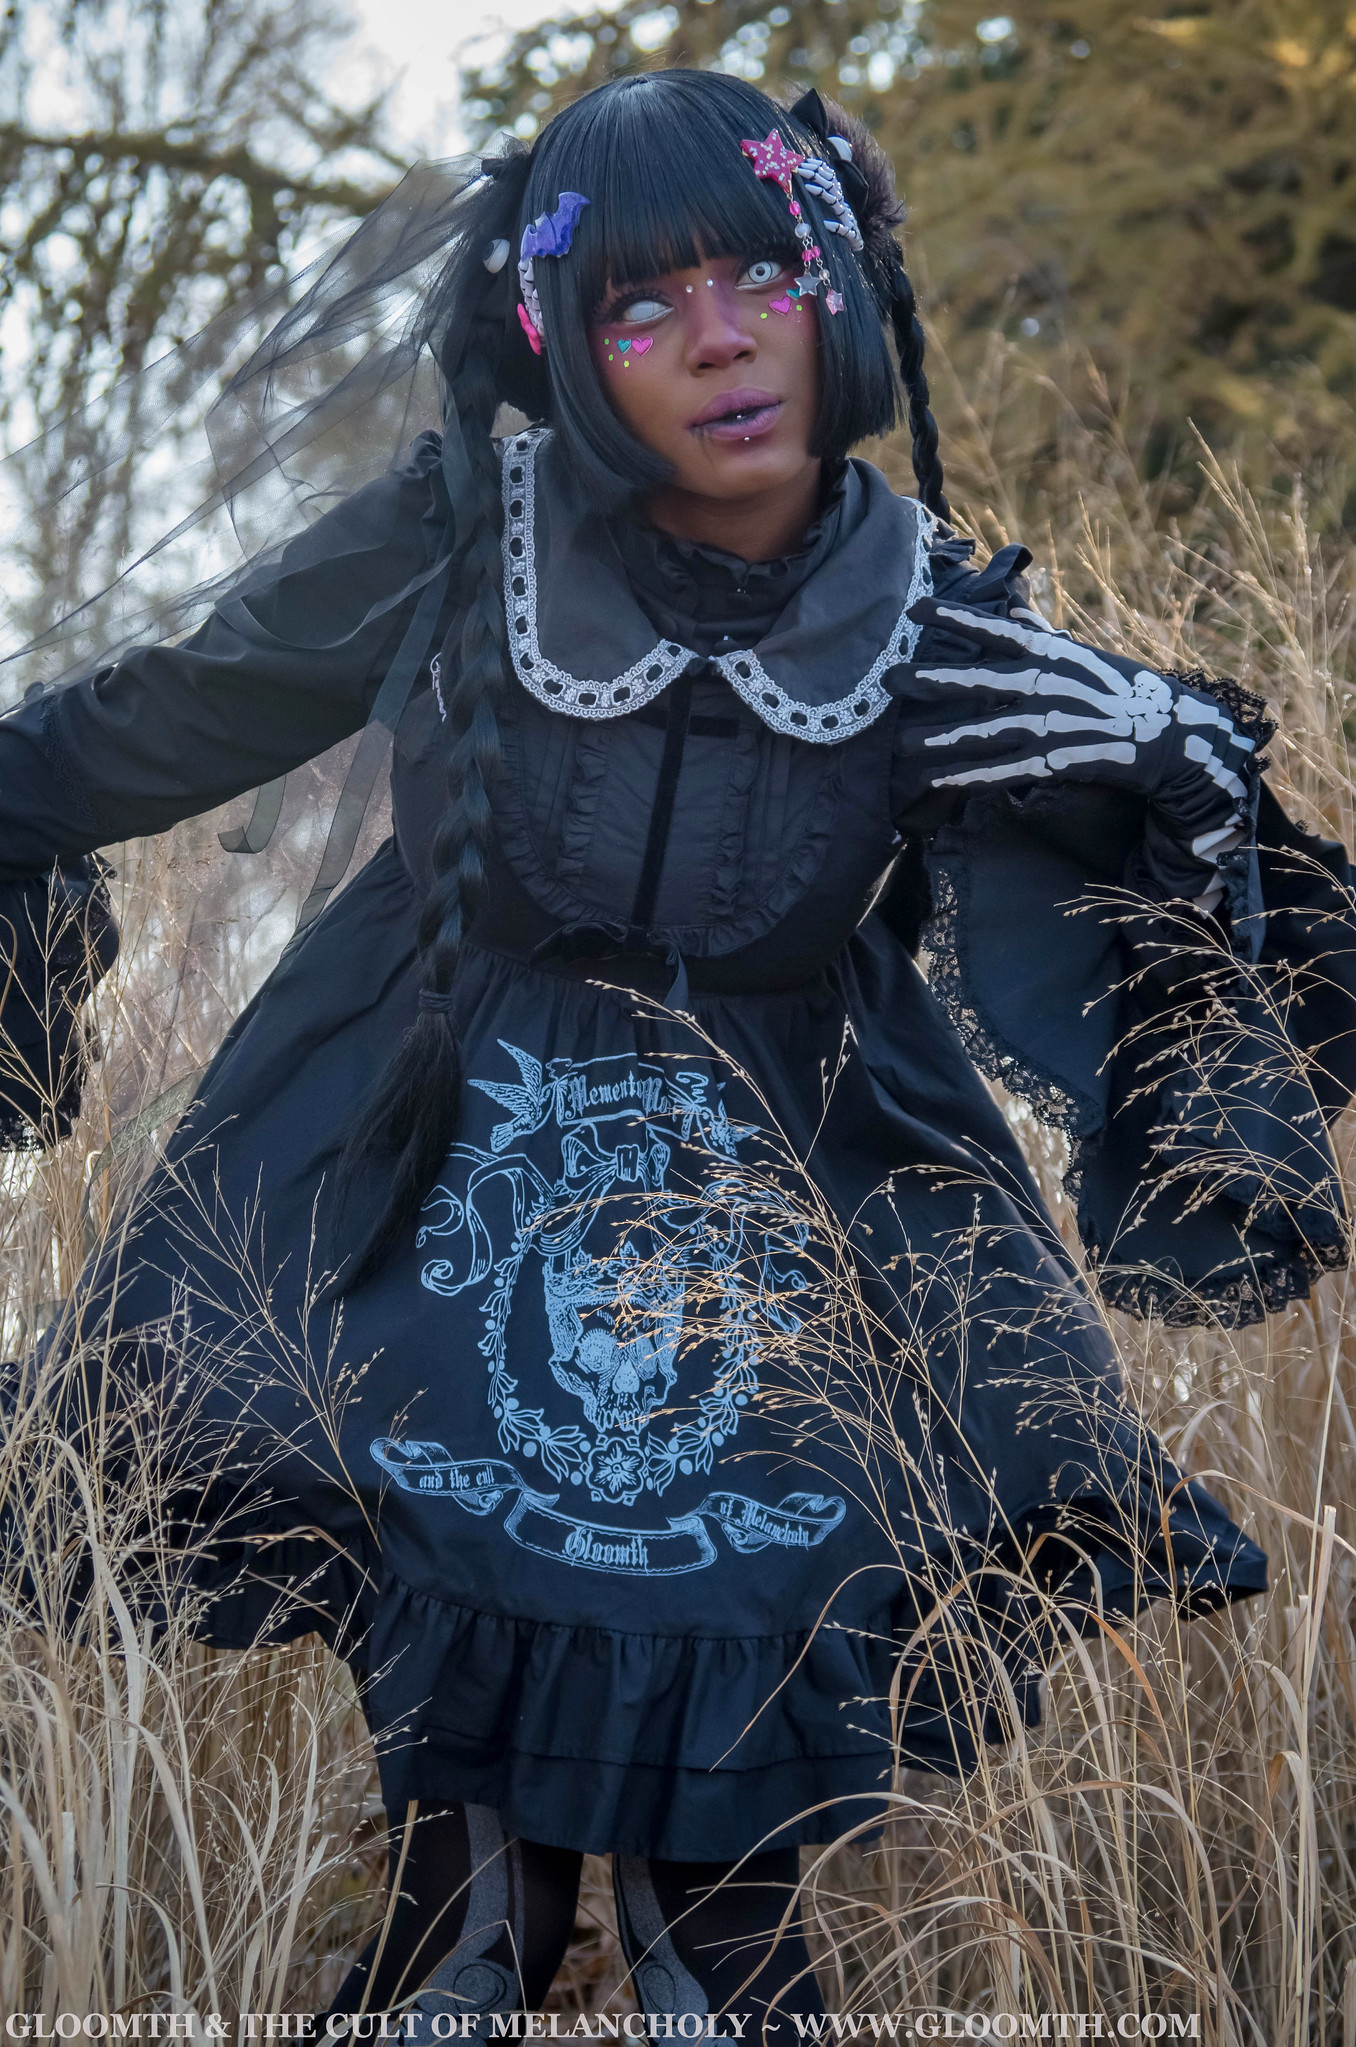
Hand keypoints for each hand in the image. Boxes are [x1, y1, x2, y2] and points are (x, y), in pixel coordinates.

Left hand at [903, 594, 1259, 910]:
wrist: (1169, 733)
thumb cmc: (1121, 689)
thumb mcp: (1082, 655)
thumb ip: (1042, 637)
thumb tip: (1016, 612)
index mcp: (1052, 654)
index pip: (994, 631)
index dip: (954, 619)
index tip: (915, 609)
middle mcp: (1046, 685)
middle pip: (978, 681)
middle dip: (931, 680)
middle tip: (887, 679)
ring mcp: (1050, 725)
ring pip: (984, 733)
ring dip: (940, 739)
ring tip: (901, 743)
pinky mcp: (1056, 762)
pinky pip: (1003, 772)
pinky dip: (969, 777)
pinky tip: (937, 782)